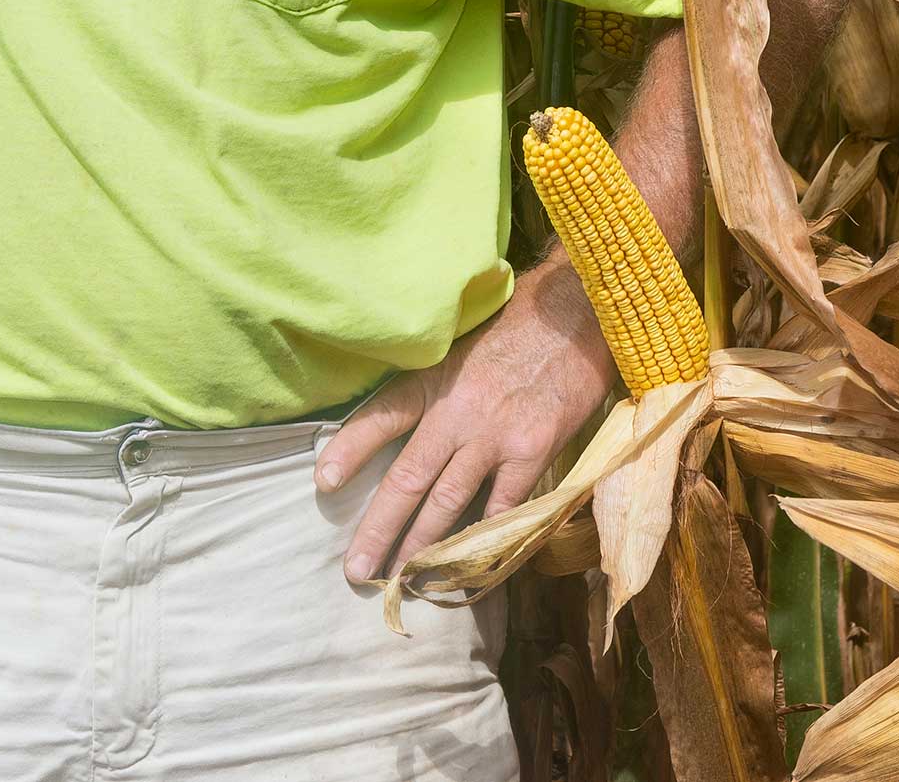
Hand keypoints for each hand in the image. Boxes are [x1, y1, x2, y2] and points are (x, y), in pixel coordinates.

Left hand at [319, 271, 616, 584]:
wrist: (575, 318)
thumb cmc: (516, 330)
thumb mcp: (460, 346)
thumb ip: (434, 387)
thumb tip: (402, 430)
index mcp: (434, 378)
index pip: (382, 415)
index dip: (350, 449)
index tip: (323, 483)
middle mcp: (456, 410)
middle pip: (408, 476)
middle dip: (380, 527)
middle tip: (357, 568)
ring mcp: (494, 435)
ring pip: (448, 502)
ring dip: (422, 546)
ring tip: (403, 580)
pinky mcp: (531, 451)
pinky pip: (502, 508)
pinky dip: (485, 542)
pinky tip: (470, 570)